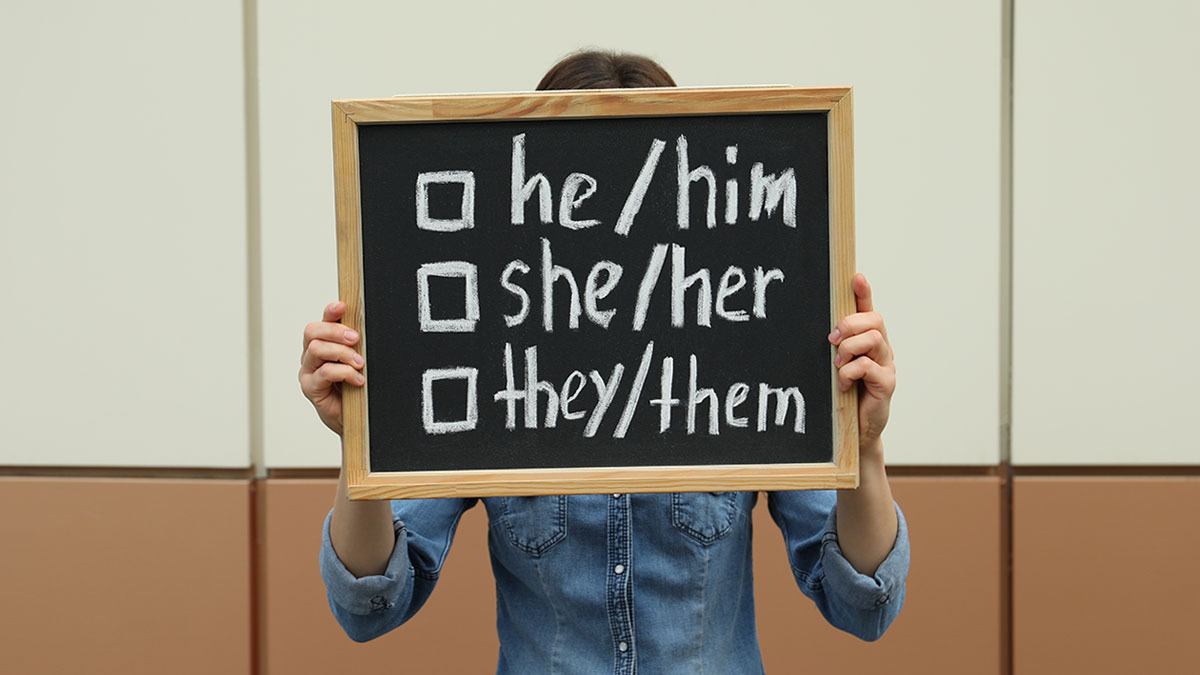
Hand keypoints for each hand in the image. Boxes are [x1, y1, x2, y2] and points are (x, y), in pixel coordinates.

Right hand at [299, 301, 364, 435]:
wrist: (353, 418)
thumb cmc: (354, 388)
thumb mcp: (356, 361)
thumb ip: (355, 345)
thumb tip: (363, 328)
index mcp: (322, 344)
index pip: (321, 322)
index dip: (330, 312)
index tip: (342, 307)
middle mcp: (311, 355)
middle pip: (313, 331)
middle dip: (336, 331)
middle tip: (356, 339)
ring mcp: (308, 371)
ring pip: (317, 349)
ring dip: (342, 353)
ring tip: (360, 363)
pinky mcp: (311, 387)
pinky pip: (324, 372)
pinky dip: (344, 373)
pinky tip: (358, 379)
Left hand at [829, 274, 895, 452]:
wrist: (854, 432)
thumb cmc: (845, 397)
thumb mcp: (837, 367)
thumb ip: (836, 348)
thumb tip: (823, 331)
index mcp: (868, 342)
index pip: (869, 311)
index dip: (864, 293)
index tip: (856, 277)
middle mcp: (881, 350)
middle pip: (874, 320)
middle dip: (850, 324)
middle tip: (832, 340)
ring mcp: (886, 366)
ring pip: (874, 338)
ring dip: (849, 349)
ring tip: (838, 365)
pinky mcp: (886, 384)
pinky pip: (868, 366)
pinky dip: (850, 372)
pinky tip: (844, 384)